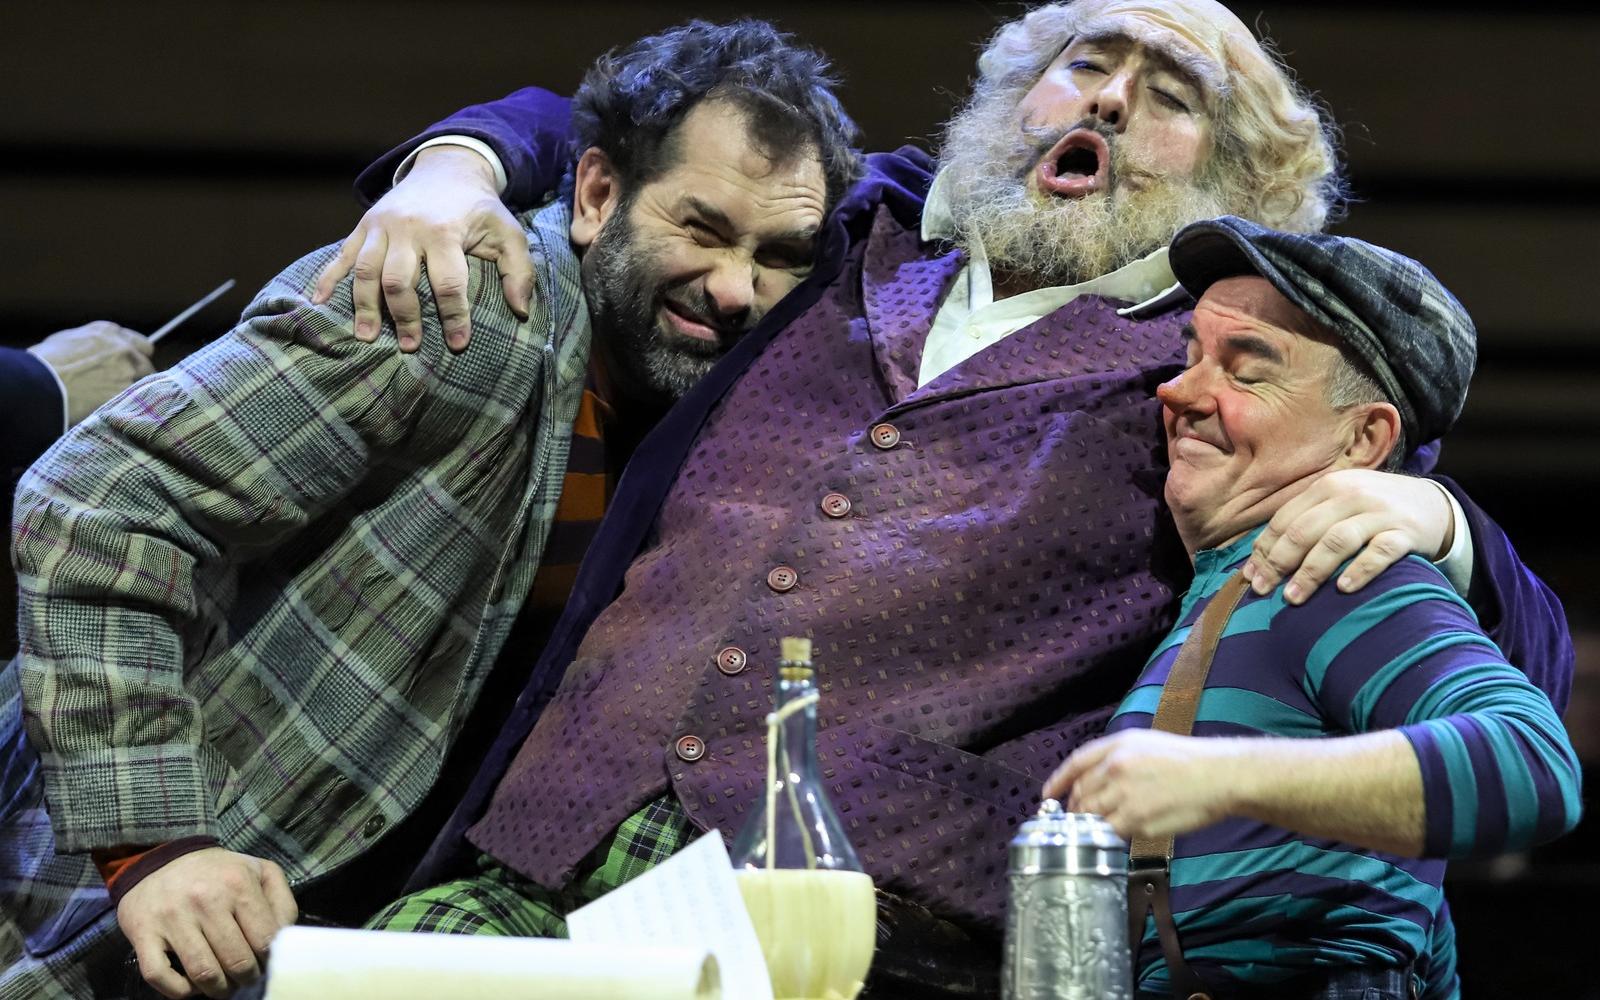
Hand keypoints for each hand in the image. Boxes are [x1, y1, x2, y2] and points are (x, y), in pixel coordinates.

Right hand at [28, 321, 155, 425]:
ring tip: (120, 402)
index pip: (141, 344)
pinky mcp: (128, 391)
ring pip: (147, 384)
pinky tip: (121, 412)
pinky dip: (133, 407)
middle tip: (122, 388)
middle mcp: (123, 348)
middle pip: (146, 364)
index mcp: (108, 332)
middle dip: (138, 376)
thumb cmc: (44, 363)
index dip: (136, 357)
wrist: (40, 384)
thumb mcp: (66, 340)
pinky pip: (140, 401)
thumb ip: (91, 343)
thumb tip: (97, 352)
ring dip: (137, 392)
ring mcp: (129, 370)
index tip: (132, 367)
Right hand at [117, 847, 297, 998]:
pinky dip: (178, 990)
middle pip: (237, 961)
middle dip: (247, 979)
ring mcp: (172, 918)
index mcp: (238, 884)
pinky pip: (160, 975)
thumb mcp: (258, 871)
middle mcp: (205, 900)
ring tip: (224, 986)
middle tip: (246, 979)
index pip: (265, 940)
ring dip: (218, 989)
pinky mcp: (143, 932)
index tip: (266, 964)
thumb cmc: (218, 872)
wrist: (160, 858)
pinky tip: (191, 985)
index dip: (270, 960)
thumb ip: (281, 902)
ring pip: (203, 973)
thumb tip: (286, 939)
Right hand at [312, 144, 534, 352]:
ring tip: (368, 337)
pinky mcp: (363, 226)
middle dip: (405, 317)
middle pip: (399, 280)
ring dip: (365, 306)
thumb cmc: (480, 209)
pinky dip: (328, 279)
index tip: (457, 344)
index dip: (453, 316)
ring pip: (366, 271)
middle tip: (410, 347)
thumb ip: (519, 270)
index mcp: (445, 231)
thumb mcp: (509, 232)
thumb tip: (522, 310)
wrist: (446, 169)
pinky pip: (341, 255)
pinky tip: (319, 304)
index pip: (447, 282)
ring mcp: (380, 226)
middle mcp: (408, 228)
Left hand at [1042, 730, 1240, 840]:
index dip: (1057, 781)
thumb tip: (1096, 780)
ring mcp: (1124, 794)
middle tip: (1079, 819)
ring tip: (1095, 830)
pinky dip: (1108, 836)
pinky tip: (1115, 836)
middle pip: (1080, 793)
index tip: (1047, 795)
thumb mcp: (1147, 744)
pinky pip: (1110, 831)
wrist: (1219, 776)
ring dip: (1088, 825)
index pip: (1076, 763)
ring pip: (1090, 815)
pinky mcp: (1136, 819)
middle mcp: (1116, 766)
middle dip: (1076, 808)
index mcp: (1118, 745)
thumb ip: (1118, 758)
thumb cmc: (1189, 761)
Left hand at [1242, 469, 1453, 603]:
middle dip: (1279, 562)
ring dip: (1311, 571)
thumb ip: (1304, 522)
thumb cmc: (1370, 510)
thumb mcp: (1338, 504)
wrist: (1431, 504)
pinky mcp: (1406, 533)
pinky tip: (1343, 589)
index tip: (1249, 577)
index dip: (1264, 549)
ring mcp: (1380, 513)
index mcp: (1328, 487)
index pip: (1286, 519)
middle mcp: (1352, 494)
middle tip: (1262, 590)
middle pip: (1305, 530)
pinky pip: (1380, 552)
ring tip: (1293, 597)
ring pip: (1337, 541)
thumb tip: (1260, 560)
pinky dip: (1360, 570)